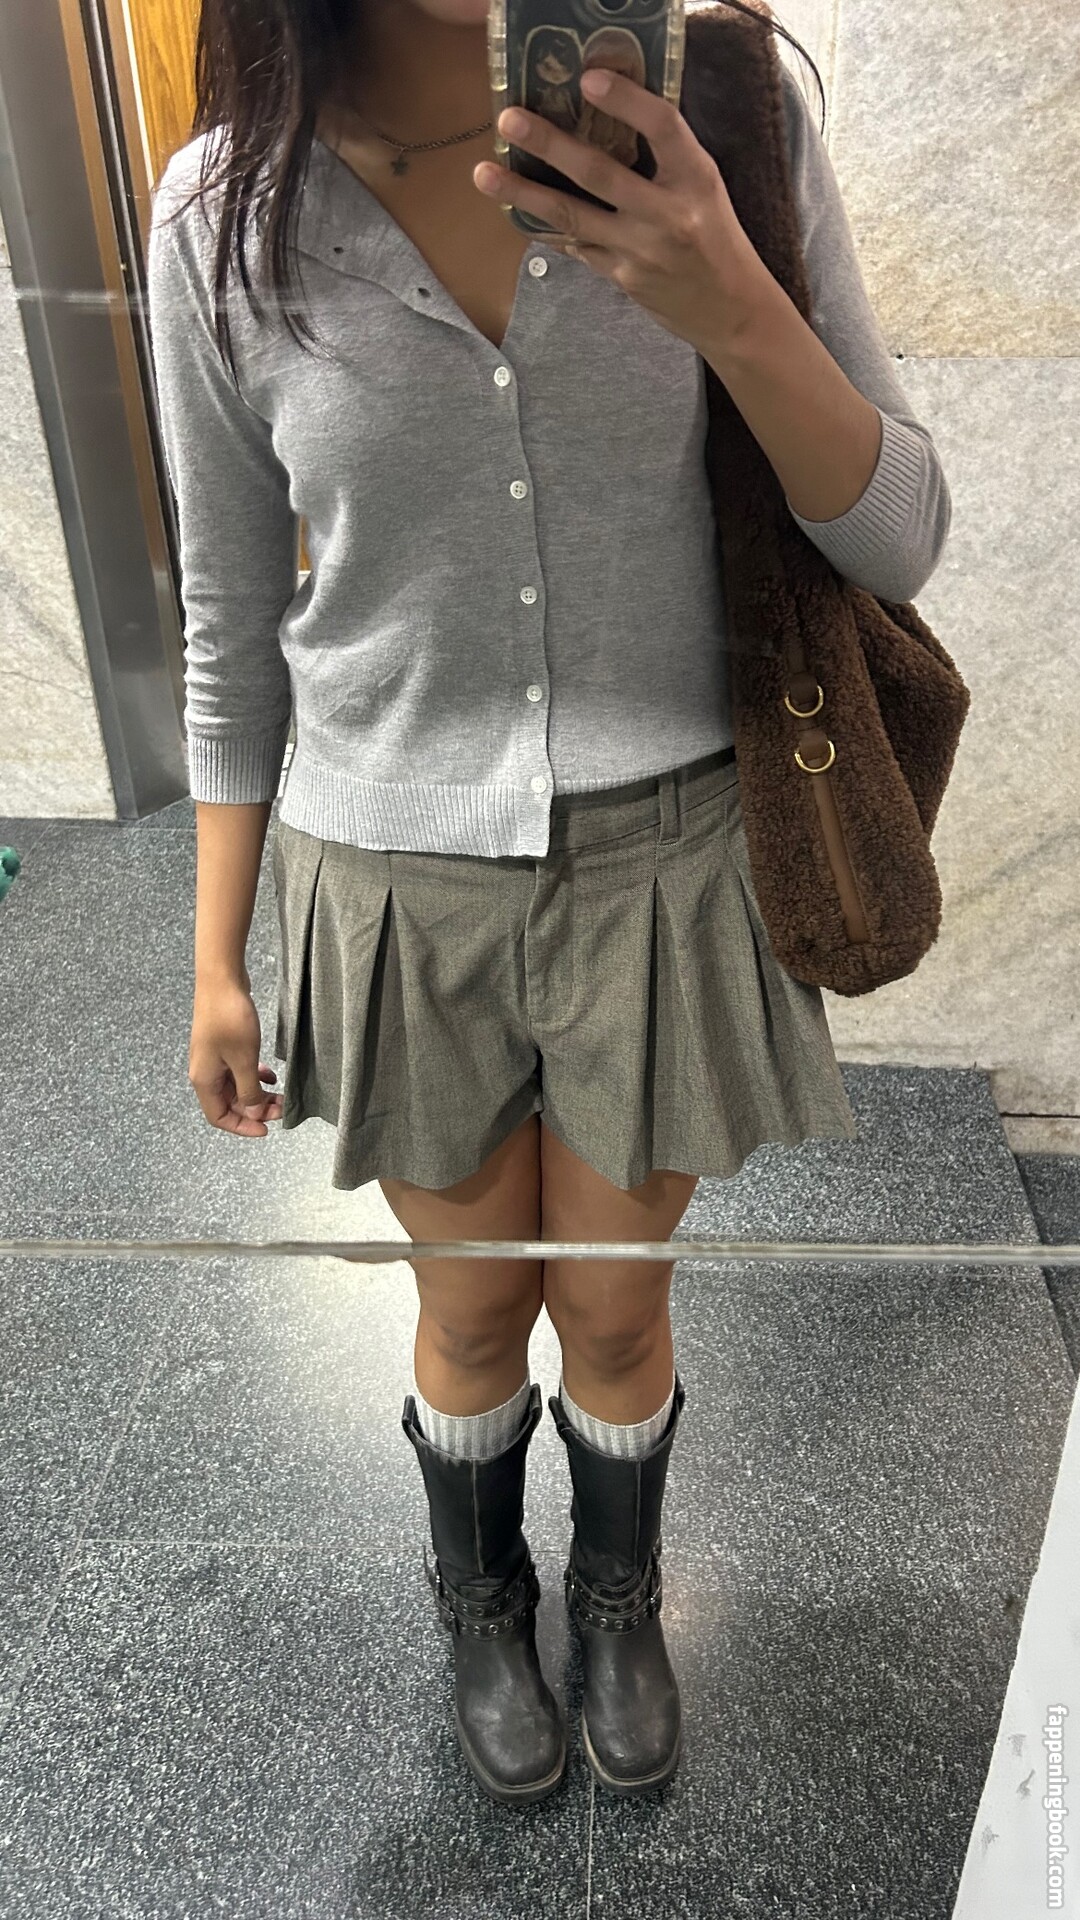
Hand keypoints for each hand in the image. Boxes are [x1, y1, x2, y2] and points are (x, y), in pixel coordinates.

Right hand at [190, 975, 282, 1135]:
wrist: (221, 979)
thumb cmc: (229, 1017)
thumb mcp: (244, 1059)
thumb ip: (248, 1090)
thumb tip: (253, 1111)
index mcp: (204, 1080)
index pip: (219, 1117)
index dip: (242, 1126)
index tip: (266, 1129)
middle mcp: (205, 1072)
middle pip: (230, 1103)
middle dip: (255, 1108)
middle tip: (282, 1108)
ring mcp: (213, 1057)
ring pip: (236, 1086)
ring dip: (257, 1093)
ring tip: (281, 1094)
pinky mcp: (222, 1044)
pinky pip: (238, 1070)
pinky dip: (254, 1075)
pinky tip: (270, 1074)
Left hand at [473, 67, 769, 356]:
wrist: (732, 312)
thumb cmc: (718, 240)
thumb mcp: (705, 188)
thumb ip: (666, 157)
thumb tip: (610, 116)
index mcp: (696, 180)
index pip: (661, 127)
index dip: (625, 100)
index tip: (589, 78)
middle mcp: (667, 214)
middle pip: (598, 172)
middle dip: (548, 144)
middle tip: (508, 119)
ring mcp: (640, 250)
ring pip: (572, 216)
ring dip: (523, 192)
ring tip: (484, 173)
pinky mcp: (622, 278)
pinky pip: (576, 246)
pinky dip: (547, 227)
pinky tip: (517, 210)